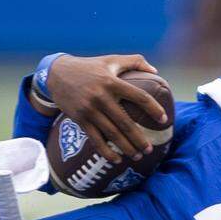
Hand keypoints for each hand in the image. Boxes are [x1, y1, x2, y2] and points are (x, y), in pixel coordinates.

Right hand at [46, 54, 167, 162]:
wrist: (57, 74)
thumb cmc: (89, 67)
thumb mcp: (111, 59)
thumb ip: (134, 61)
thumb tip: (155, 71)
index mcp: (113, 82)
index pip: (139, 97)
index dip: (153, 109)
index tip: (163, 119)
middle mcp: (102, 97)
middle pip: (126, 123)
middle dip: (139, 138)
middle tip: (149, 149)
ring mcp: (90, 110)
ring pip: (112, 134)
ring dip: (126, 147)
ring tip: (137, 156)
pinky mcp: (80, 119)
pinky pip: (95, 139)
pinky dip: (106, 151)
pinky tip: (116, 159)